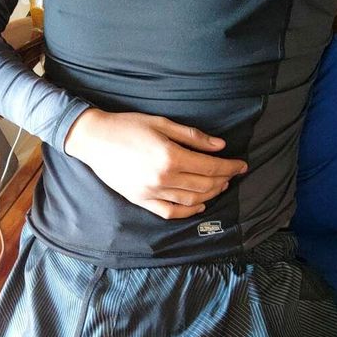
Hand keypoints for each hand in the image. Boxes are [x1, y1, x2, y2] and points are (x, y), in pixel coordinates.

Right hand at [64, 108, 247, 219]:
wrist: (94, 139)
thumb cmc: (127, 126)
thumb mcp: (162, 123)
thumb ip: (193, 136)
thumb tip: (220, 146)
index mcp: (170, 156)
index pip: (211, 166)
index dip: (230, 167)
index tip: (242, 165)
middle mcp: (163, 178)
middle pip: (205, 184)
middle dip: (224, 179)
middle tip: (232, 173)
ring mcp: (152, 192)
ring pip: (192, 200)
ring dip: (211, 194)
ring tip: (220, 185)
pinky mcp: (141, 200)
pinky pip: (170, 212)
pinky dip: (189, 211)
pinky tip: (199, 204)